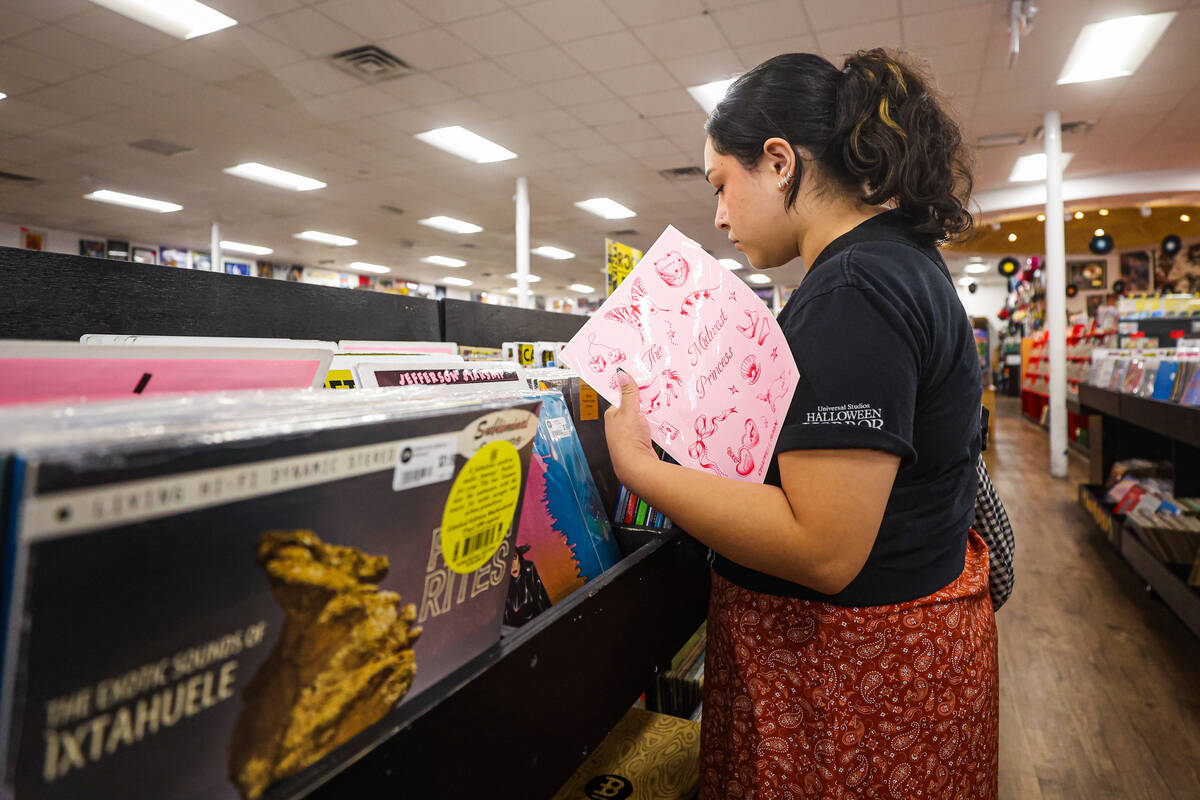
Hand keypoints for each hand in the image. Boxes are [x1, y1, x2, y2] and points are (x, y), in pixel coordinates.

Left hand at [604, 369, 657, 488]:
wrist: (637, 467)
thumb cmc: (628, 440)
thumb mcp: (629, 411)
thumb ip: (628, 393)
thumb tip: (621, 374)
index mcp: (612, 415)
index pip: (621, 396)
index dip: (631, 388)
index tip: (641, 380)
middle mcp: (618, 425)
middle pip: (633, 406)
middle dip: (644, 401)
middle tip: (655, 392)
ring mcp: (629, 434)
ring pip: (643, 417)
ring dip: (651, 413)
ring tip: (660, 406)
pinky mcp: (640, 442)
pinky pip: (649, 427)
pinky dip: (655, 424)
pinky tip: (661, 422)